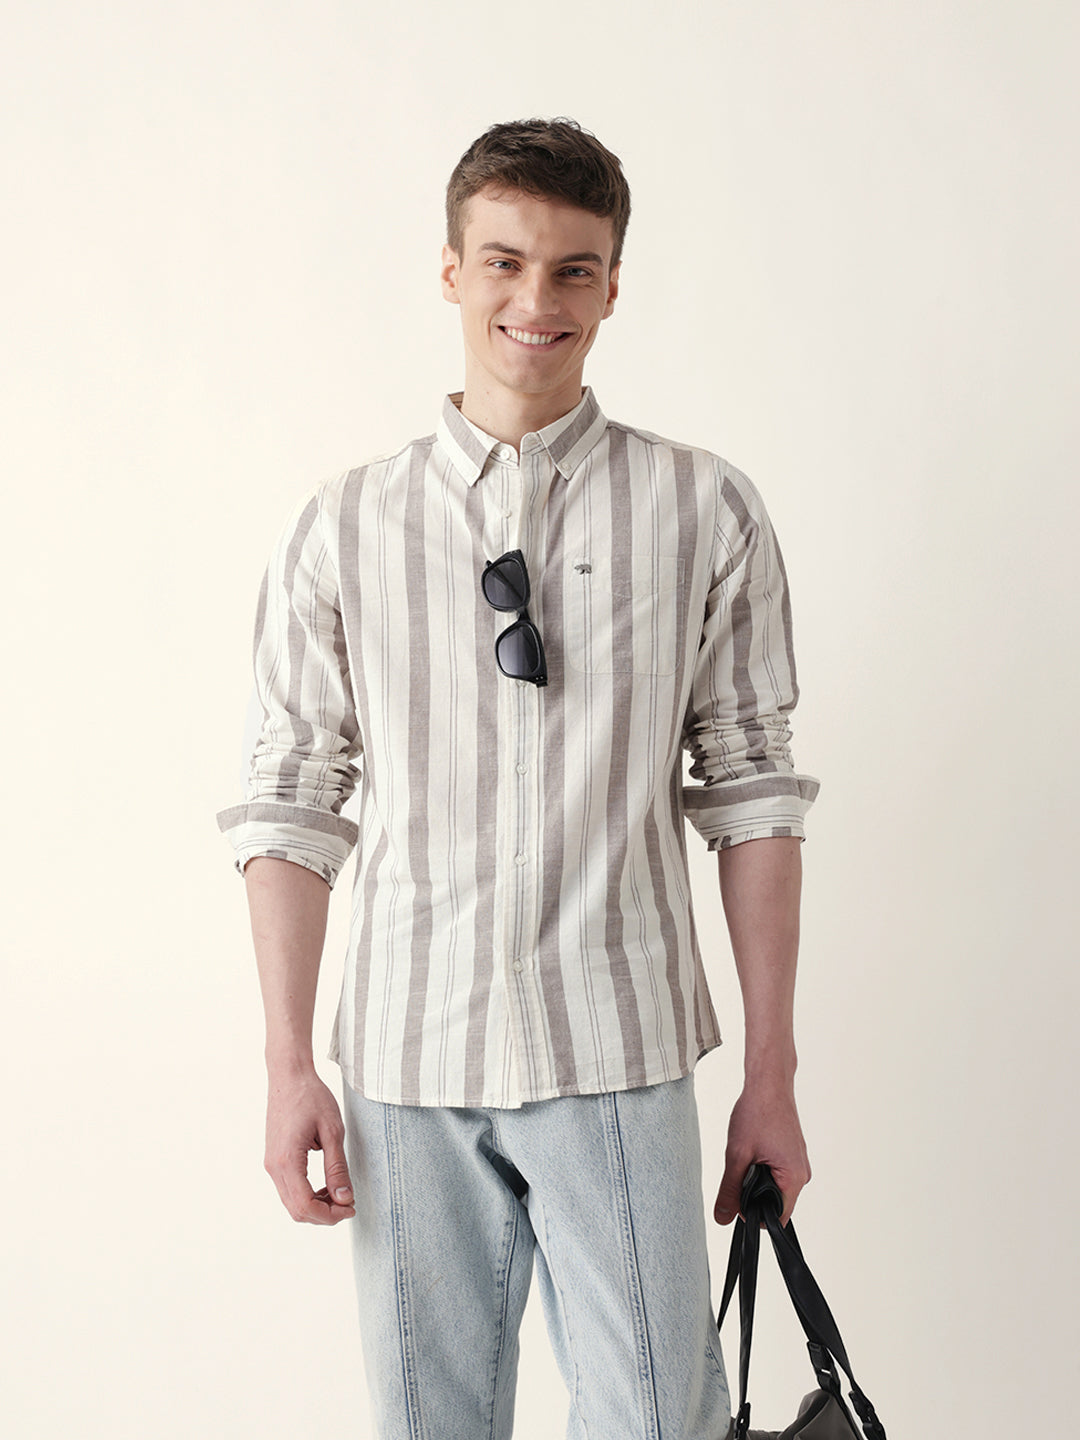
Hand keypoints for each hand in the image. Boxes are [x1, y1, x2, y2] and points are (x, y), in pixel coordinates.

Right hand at [264, 1069, 355, 1224]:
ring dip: (316, 1206)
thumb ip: (337, 1168)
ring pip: (291, 1203)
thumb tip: (344, 1199)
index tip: (351, 1208)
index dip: (330, 1215)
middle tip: (349, 1204)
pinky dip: (307, 1195)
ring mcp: (271, 1164)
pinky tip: (325, 1186)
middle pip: (297, 1210)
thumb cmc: (312, 1098)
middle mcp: (274, 1167)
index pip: (305, 1205)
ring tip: (340, 1194)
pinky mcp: (274, 1160)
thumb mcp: (332, 1131)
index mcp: (287, 1160)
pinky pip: (289, 1189)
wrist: (289, 1076)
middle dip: (324, 1215)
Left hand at [713, 1078, 809, 1227]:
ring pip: (774, 1186)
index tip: (737, 1197)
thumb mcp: (737, 1155)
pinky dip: (762, 1166)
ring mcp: (798, 1162)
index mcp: (794, 1178)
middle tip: (739, 1167)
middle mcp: (802, 1173)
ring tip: (747, 1153)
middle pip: (774, 1203)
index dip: (753, 1213)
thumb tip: (722, 1217)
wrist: (769, 1083)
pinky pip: (777, 1172)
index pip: (777, 1217)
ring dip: (756, 1178)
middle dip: (753, 1193)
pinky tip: (753, 1148)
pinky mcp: (792, 1153)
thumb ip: (730, 1190)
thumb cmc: (758, 1112)